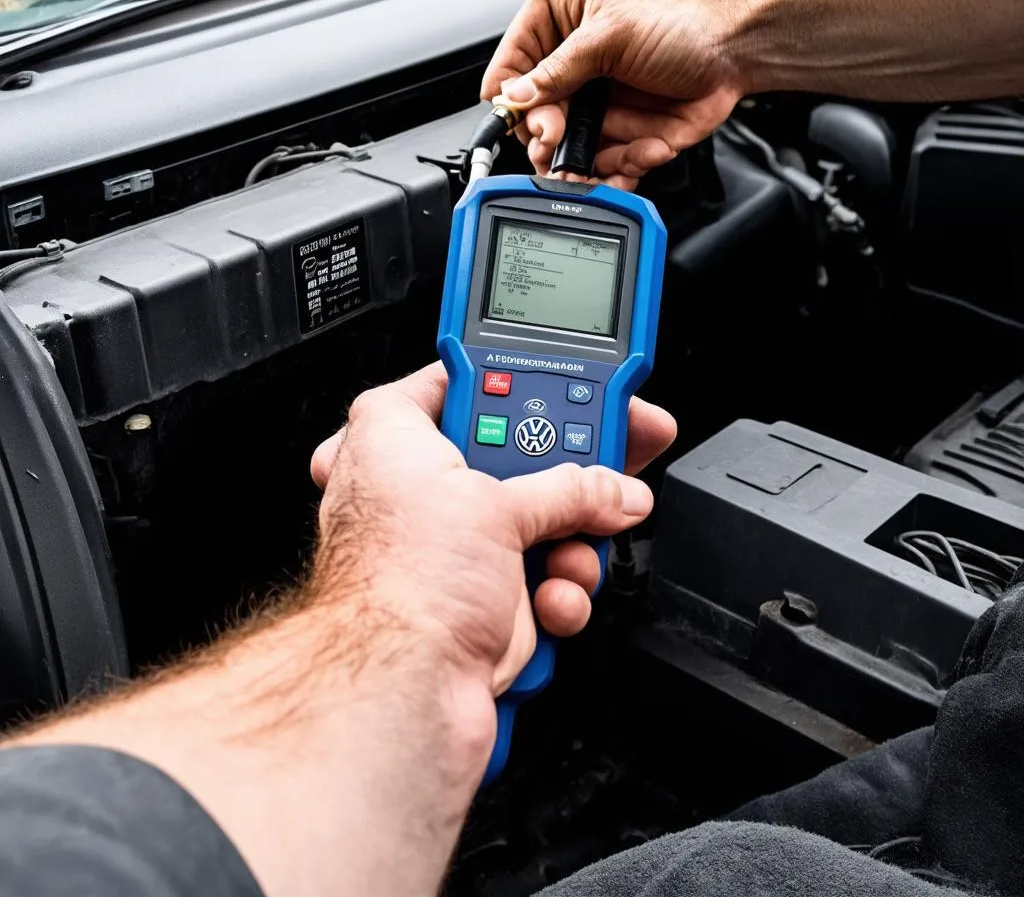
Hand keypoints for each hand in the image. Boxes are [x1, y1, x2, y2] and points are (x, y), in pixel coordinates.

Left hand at [310, 362, 675, 693]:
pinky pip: (539, 580)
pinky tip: (551, 598)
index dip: (519, 380)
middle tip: (609, 466)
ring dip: (572, 544)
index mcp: (398, 438)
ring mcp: (450, 549)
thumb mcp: (499, 506)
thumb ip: (568, 486)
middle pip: (516, 458)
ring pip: (538, 525)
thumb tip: (610, 485)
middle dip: (569, 477)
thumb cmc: (401, 584)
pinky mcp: (478, 601)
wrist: (401, 692)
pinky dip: (557, 591)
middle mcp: (419, 490)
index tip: (569, 377)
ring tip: (572, 552)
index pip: (464, 381)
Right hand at [481, 0, 745, 189]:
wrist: (741, 47)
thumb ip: (558, 71)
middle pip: (539, 115)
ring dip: (587, 162)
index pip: (514, 62)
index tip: (518, 119)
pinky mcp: (625, 130)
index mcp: (562, 18)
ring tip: (605, 164)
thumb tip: (516, 97)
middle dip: (551, 138)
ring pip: (572, 146)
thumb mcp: (610, 34)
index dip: (511, 95)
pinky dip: (622, 168)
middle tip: (558, 144)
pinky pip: (608, 161)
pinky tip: (643, 153)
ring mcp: (600, 100)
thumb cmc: (685, 17)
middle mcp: (576, 62)